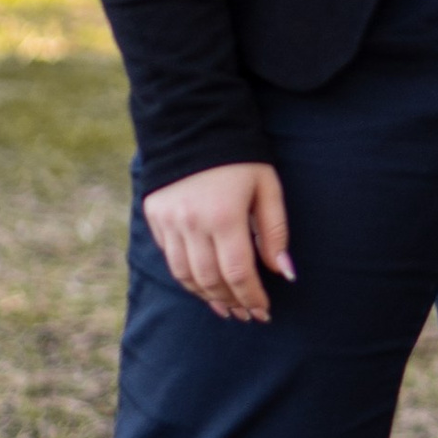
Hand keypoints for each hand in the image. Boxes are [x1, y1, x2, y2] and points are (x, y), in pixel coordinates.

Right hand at [141, 161, 293, 320]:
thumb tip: (284, 272)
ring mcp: (168, 221)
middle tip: (248, 315)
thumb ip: (275, 231)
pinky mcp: (154, 216)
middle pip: (211, 280)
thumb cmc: (241, 156)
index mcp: (224, 215)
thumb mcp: (267, 187)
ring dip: (208, 296)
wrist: (194, 123)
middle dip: (232, 302)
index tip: (265, 310)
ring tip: (227, 307)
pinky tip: (204, 285)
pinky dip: (188, 277)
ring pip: (186, 275)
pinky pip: (171, 258)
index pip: (238, 272)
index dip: (252, 296)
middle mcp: (191, 222)